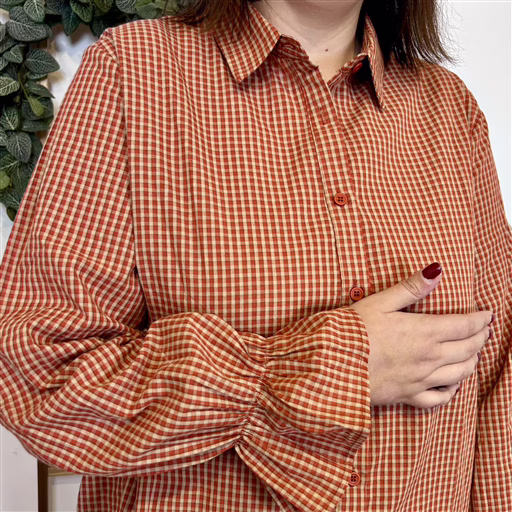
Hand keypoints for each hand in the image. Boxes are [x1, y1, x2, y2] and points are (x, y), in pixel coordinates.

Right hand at [350, 263, 492, 408]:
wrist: (330, 367)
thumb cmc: (351, 331)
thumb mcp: (379, 302)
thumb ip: (410, 288)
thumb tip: (436, 271)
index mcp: (423, 332)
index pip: (463, 326)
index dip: (479, 320)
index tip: (487, 314)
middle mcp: (428, 358)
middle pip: (467, 349)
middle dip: (480, 338)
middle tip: (485, 330)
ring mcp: (419, 380)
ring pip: (459, 374)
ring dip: (472, 361)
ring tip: (475, 353)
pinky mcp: (407, 396)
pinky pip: (438, 398)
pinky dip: (451, 391)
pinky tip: (452, 384)